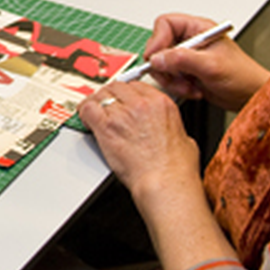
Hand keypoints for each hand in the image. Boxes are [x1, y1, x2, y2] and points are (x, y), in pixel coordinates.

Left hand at [77, 82, 200, 201]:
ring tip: (93, 113)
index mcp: (161, 104)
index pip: (135, 86)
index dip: (125, 92)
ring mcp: (123, 114)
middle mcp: (141, 104)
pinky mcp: (107, 127)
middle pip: (116, 87)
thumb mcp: (184, 139)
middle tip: (105, 106)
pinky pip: (88, 109)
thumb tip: (168, 130)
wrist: (165, 182)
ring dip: (95, 104)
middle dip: (109, 96)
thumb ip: (172, 128)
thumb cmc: (176, 168)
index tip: (121, 98)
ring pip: (100, 96)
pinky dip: (84, 112)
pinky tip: (86, 120)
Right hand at [139, 13, 269, 111]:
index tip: (155, 57)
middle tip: (175, 76)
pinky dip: (176, 86)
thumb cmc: (243, 76)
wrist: (251, 96)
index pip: (165, 24)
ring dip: (171, 79)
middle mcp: (191, 41)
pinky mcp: (186, 72)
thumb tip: (157, 58)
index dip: (157, 39)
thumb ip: (182, 59)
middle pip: (159, 46)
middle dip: (165, 66)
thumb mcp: (212, 66)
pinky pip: (168, 77)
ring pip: (161, 64)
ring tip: (188, 85)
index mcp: (198, 29)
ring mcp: (187, 58)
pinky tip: (192, 90)